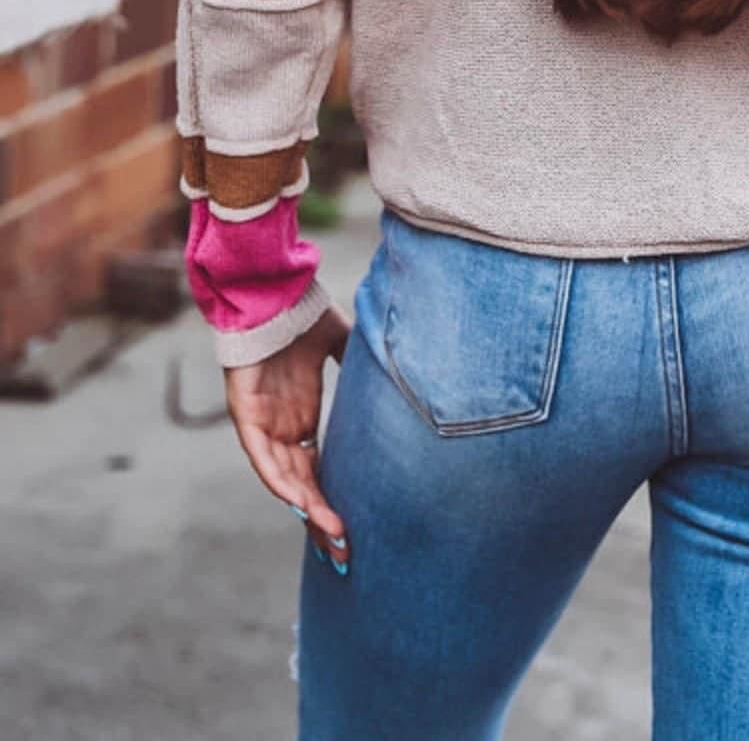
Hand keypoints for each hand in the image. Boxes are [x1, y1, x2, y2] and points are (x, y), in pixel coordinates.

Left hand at [224, 305, 351, 568]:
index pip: (318, 471)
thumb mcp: (344, 345)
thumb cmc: (303, 314)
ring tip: (332, 534)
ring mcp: (264, 424)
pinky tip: (298, 502)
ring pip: (284, 479)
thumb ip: (365, 367)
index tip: (354, 529)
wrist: (271, 290)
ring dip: (306, 509)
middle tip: (345, 553)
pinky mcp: (247, 415)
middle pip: (302, 486)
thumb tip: (405, 374)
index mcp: (303, 417)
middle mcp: (283, 428)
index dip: (333, 500)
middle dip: (322, 520)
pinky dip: (278, 480)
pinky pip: (261, 456)